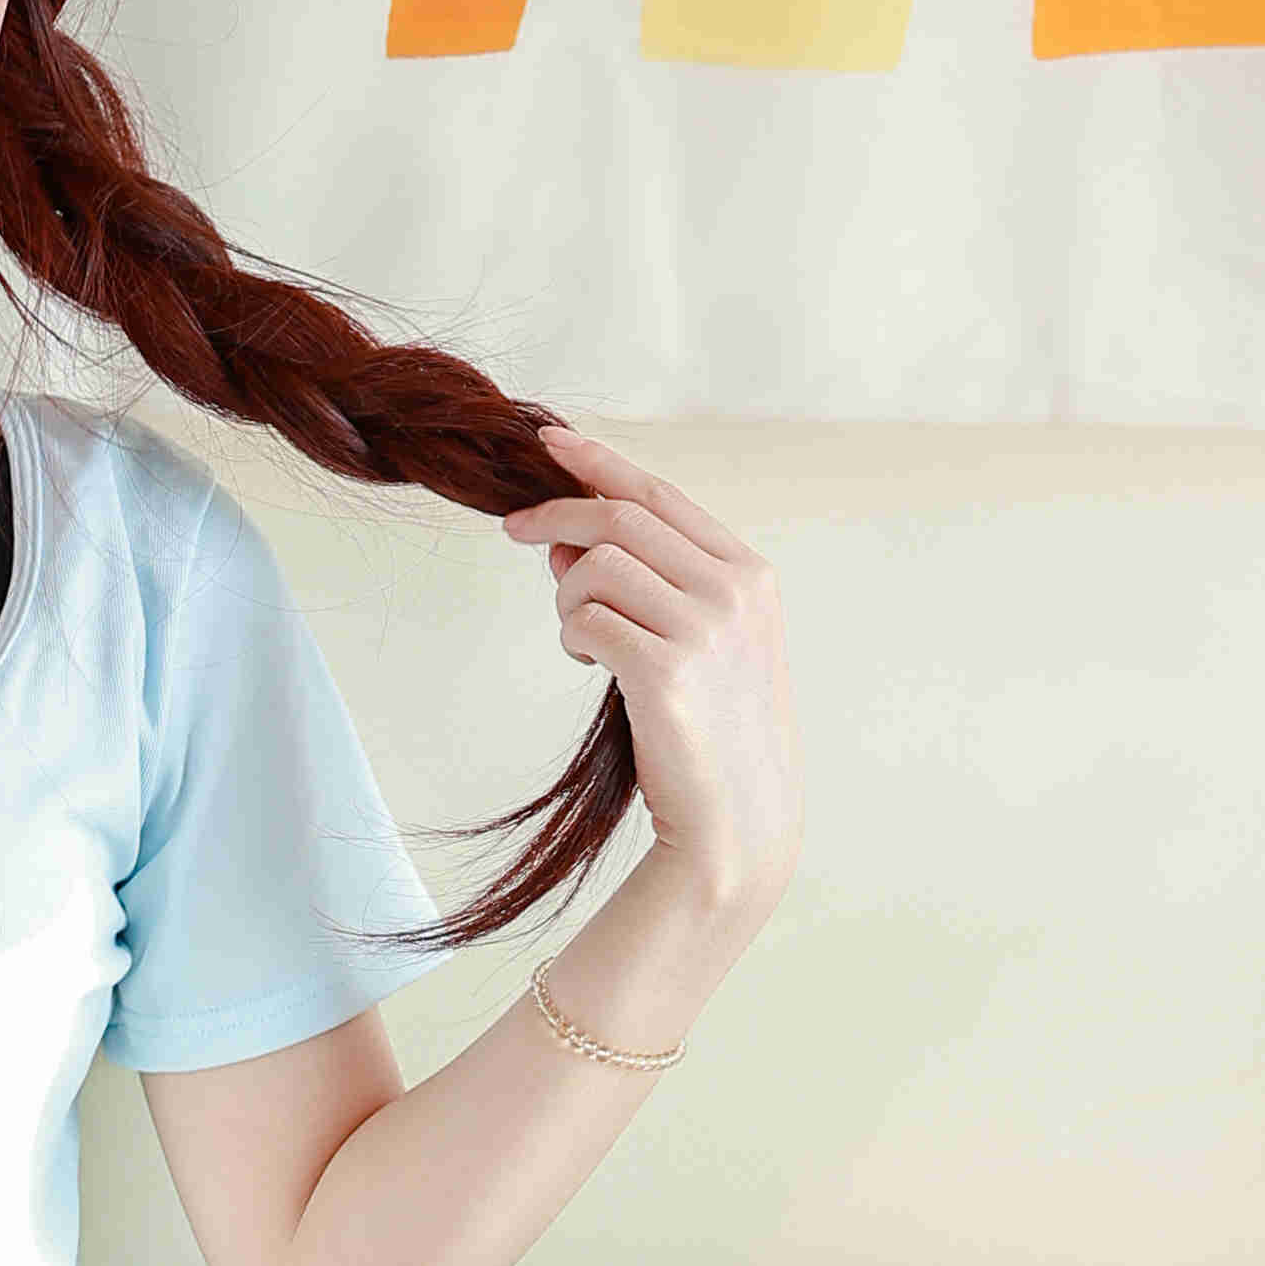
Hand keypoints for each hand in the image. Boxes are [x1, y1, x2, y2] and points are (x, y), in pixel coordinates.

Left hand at [503, 417, 797, 912]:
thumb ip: (645, 583)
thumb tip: (567, 534)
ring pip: (595, 565)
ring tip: (582, 638)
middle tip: (514, 529)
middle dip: (555, 515)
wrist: (737, 822)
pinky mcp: (666, 671)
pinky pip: (584, 621)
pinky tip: (589, 664)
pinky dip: (572, 636)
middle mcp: (735, 591)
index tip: (550, 443)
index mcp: (750, 574)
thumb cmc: (709, 732)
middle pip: (621, 516)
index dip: (600, 461)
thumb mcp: (694, 642)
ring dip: (567, 595)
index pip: (661, 494)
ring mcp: (705, 629)